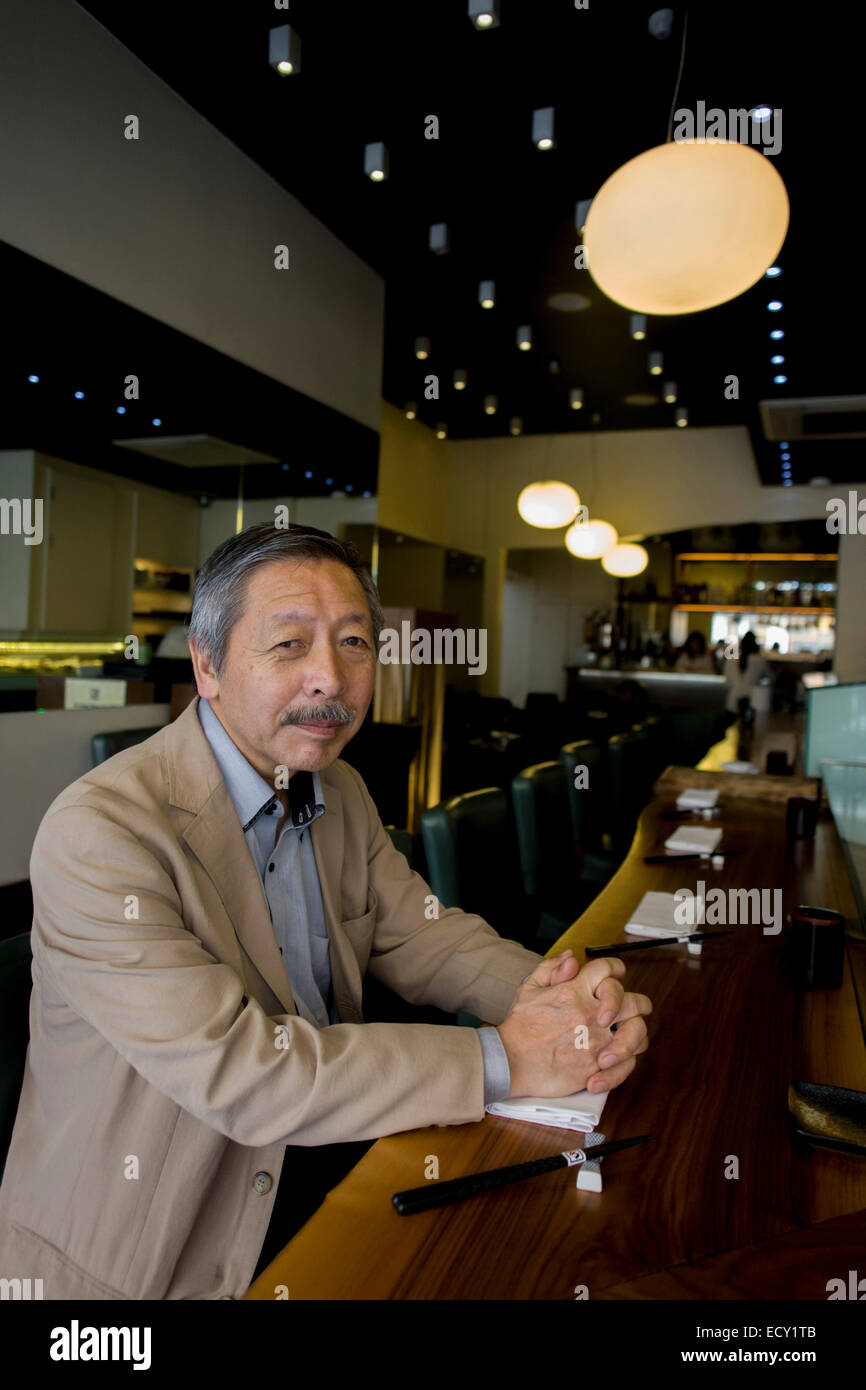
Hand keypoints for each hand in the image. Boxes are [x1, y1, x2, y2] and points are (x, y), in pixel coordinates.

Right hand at [498, 950, 650, 1098]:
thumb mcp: (530, 988)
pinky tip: (608, 1066)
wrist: (511, 1061)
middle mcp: (591, 1014)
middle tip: (631, 1011)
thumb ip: (552, 969)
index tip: (616, 976)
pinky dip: (622, 1067)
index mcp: (576, 991)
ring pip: (638, 1033)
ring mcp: (597, 1041)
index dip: (616, 969)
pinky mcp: (597, 1066)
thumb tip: (572, 958)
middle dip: (638, 1005)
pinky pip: (626, 1065)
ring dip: (634, 1036)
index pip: (608, 969)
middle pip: (635, 1002)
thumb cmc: (519, 1027)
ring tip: (623, 1041)